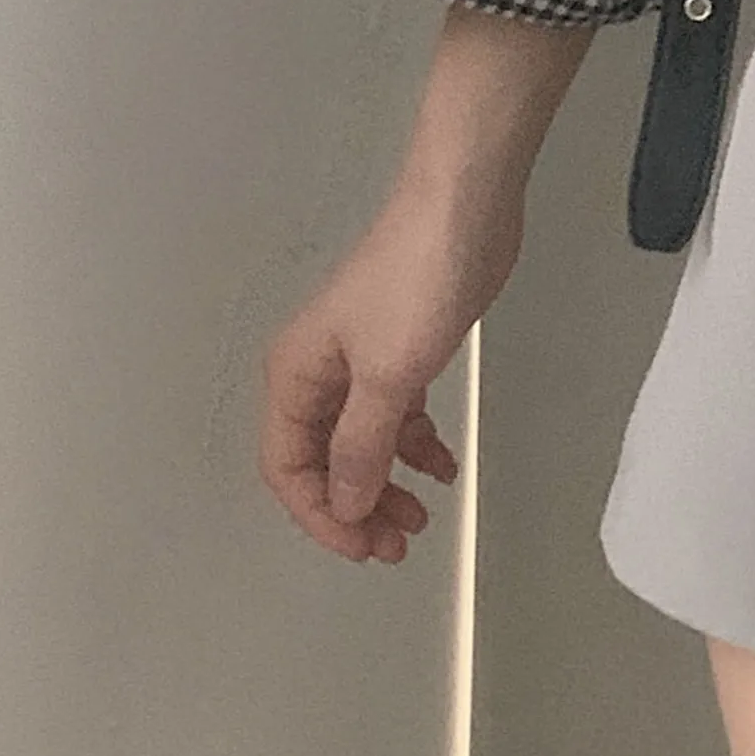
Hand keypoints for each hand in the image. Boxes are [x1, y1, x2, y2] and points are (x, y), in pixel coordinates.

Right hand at [256, 182, 512, 563]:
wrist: (464, 209)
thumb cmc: (417, 281)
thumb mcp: (388, 374)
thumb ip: (363, 444)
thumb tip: (345, 503)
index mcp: (296, 377)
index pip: (290, 467)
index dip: (321, 515)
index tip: (362, 546)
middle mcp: (319, 373)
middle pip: (324, 462)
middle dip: (356, 506)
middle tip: (398, 543)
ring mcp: (361, 362)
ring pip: (362, 443)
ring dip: (387, 482)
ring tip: (421, 517)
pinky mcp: (403, 350)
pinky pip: (396, 415)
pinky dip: (415, 444)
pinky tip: (443, 466)